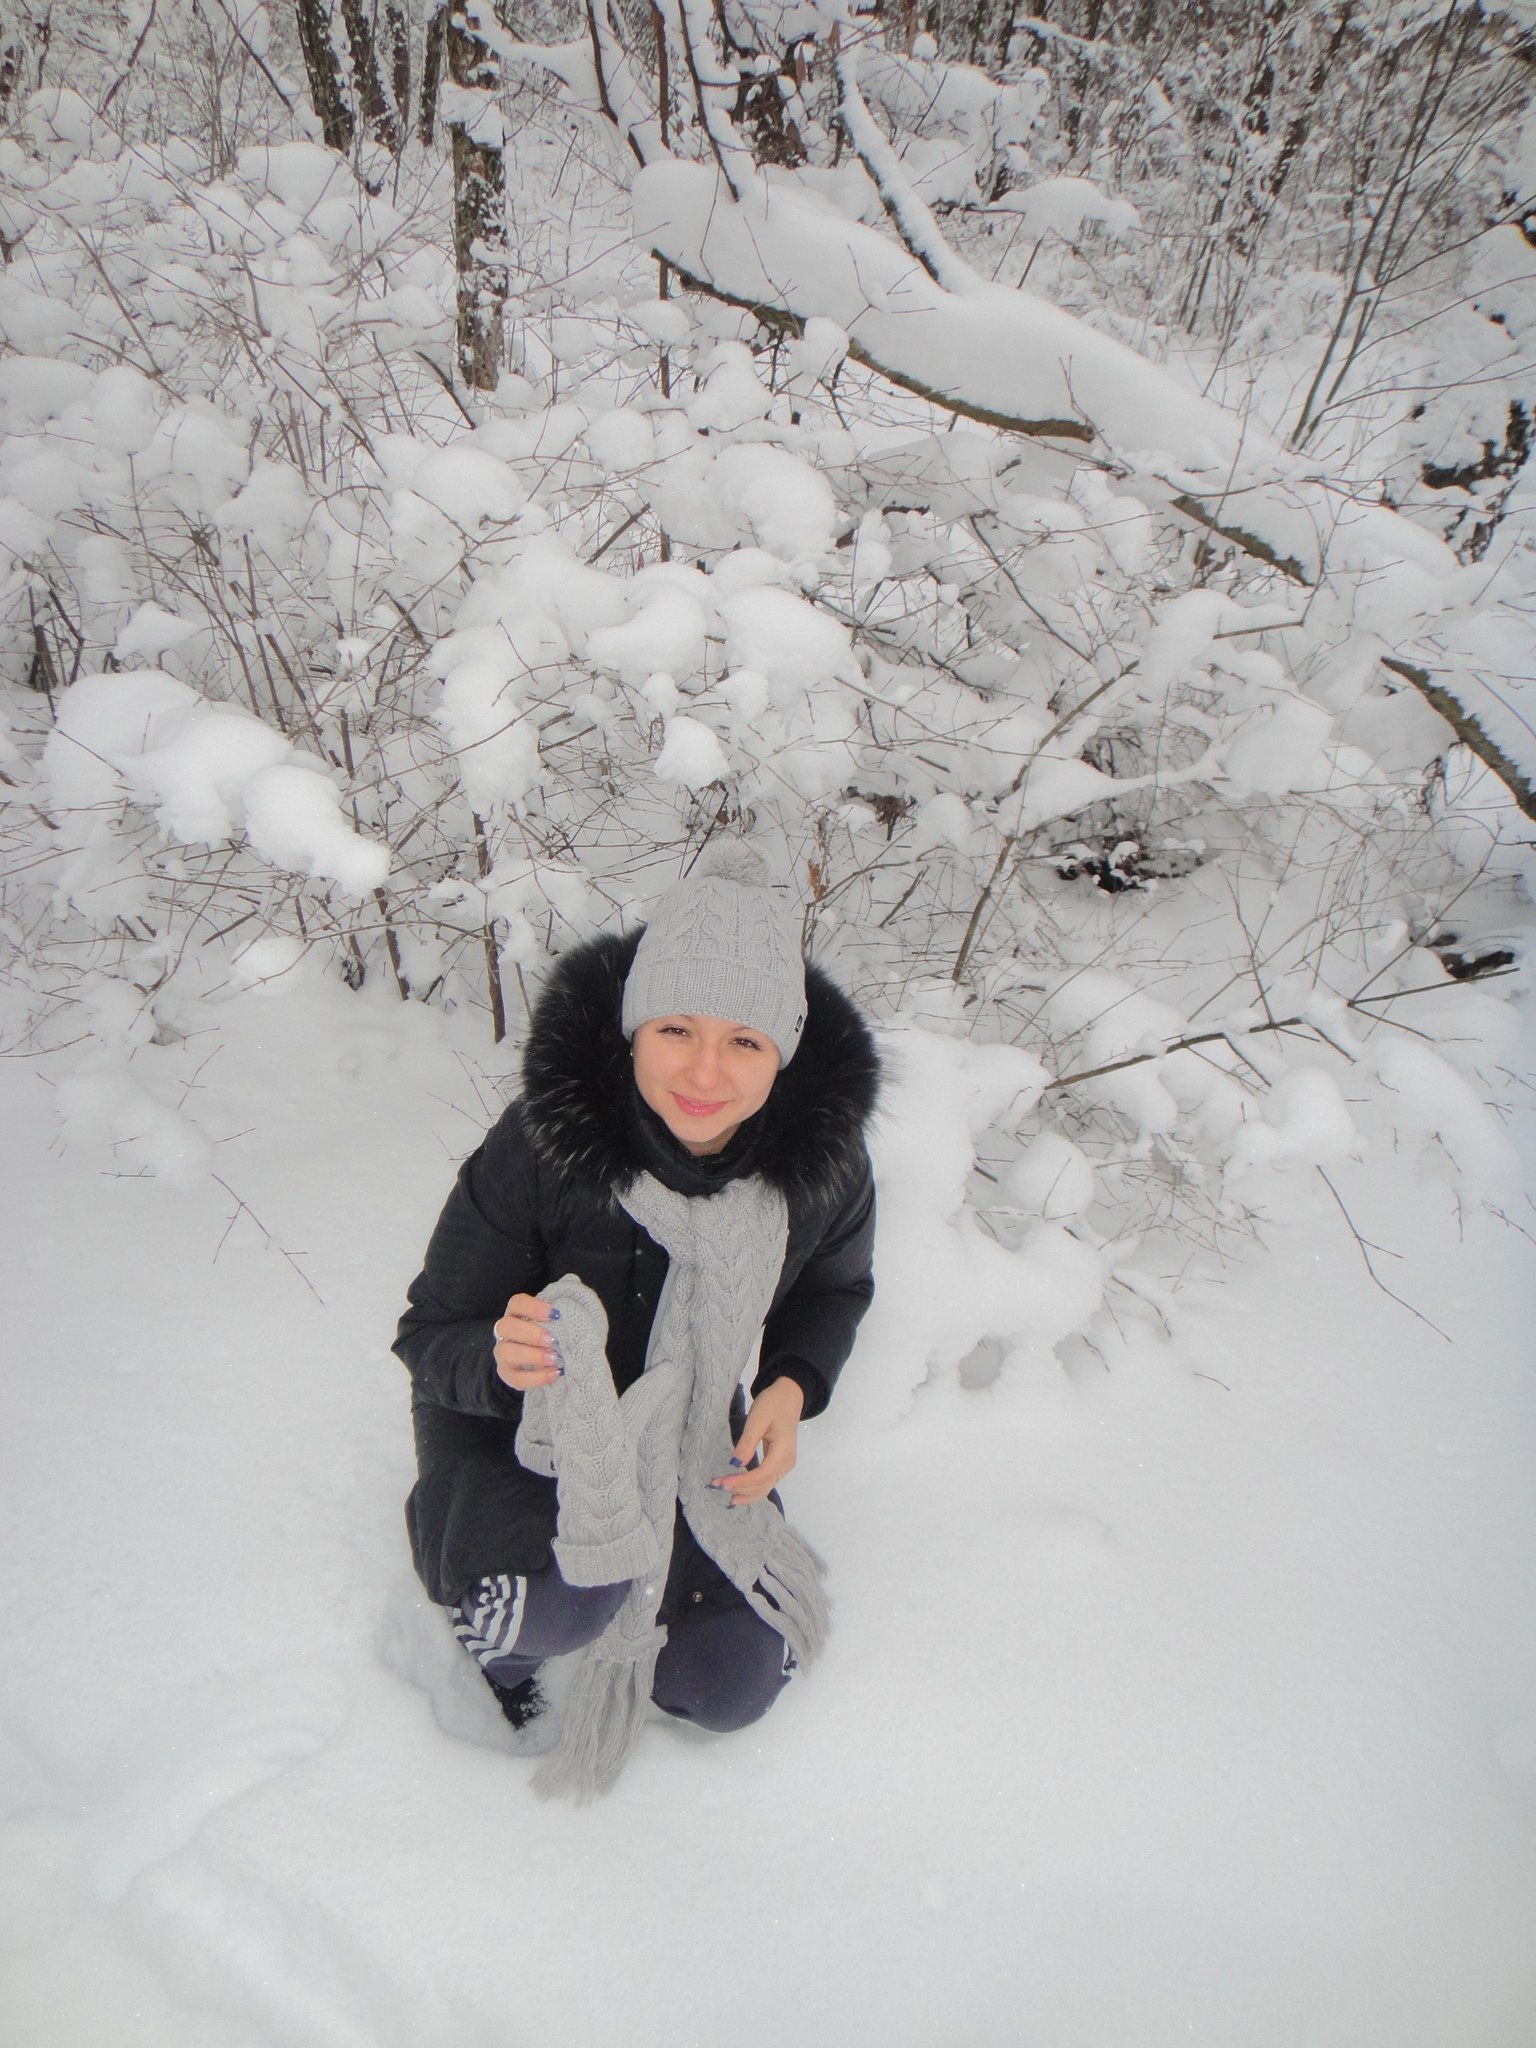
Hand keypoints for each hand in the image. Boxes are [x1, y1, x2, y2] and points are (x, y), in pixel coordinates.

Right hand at [493, 1293, 561, 1389]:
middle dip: (530, 1333)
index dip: (533, 1307)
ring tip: (555, 1358)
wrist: (551, 1360)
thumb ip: (564, 1301)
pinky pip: (514, 1377)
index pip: (516, 1303)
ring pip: (505, 1352)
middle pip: (506, 1326)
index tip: (555, 1314)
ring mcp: (503, 1353)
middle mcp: (505, 1331)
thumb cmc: (556, 1333)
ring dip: (532, 1355)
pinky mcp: (507, 1374)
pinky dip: (535, 1377)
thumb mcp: (562, 1318)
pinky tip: (555, 1374)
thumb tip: (572, 1280)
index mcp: (517, 1313)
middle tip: (552, 1340)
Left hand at [714, 1378, 803, 1505]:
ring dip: (745, 1494)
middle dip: (739, 1488)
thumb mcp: (758, 1418)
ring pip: (765, 1487)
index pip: (761, 1475)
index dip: (741, 1482)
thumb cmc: (773, 1404)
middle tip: (715, 1485)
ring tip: (724, 1496)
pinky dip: (752, 1490)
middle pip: (763, 1485)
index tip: (721, 1483)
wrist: (789, 1397)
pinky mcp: (779, 1464)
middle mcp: (786, 1463)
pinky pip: (766, 1482)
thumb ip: (747, 1442)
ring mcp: (784, 1465)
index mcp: (783, 1452)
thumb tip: (734, 1464)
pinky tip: (738, 1494)